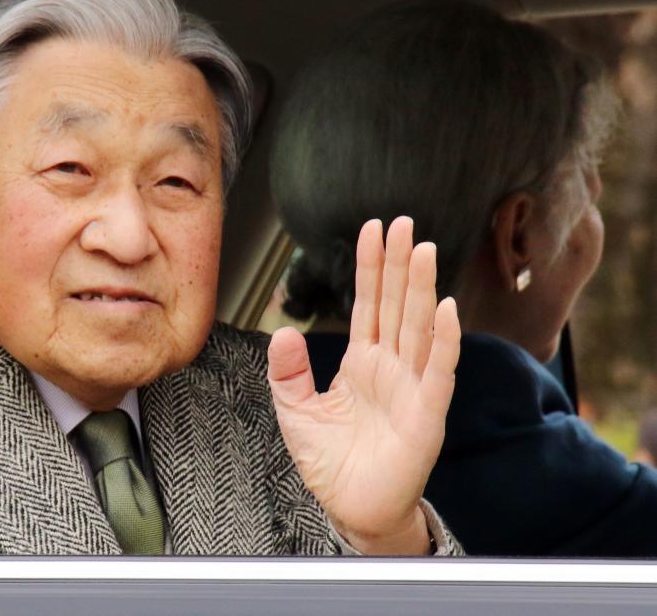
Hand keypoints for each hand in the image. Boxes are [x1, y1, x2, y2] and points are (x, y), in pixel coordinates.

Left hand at [267, 217, 459, 554]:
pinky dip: (444, 340)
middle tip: (402, 222)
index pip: (369, 304)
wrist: (353, 509)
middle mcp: (391, 367)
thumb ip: (288, 371)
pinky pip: (438, 371)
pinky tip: (447, 308)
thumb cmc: (330, 461)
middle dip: (398, 263)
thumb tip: (284, 331)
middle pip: (396, 304)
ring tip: (422, 249)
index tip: (371, 229)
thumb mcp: (295, 410)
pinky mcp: (426, 414)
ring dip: (422, 289)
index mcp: (363, 361)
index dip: (370, 267)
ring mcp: (411, 387)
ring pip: (418, 327)